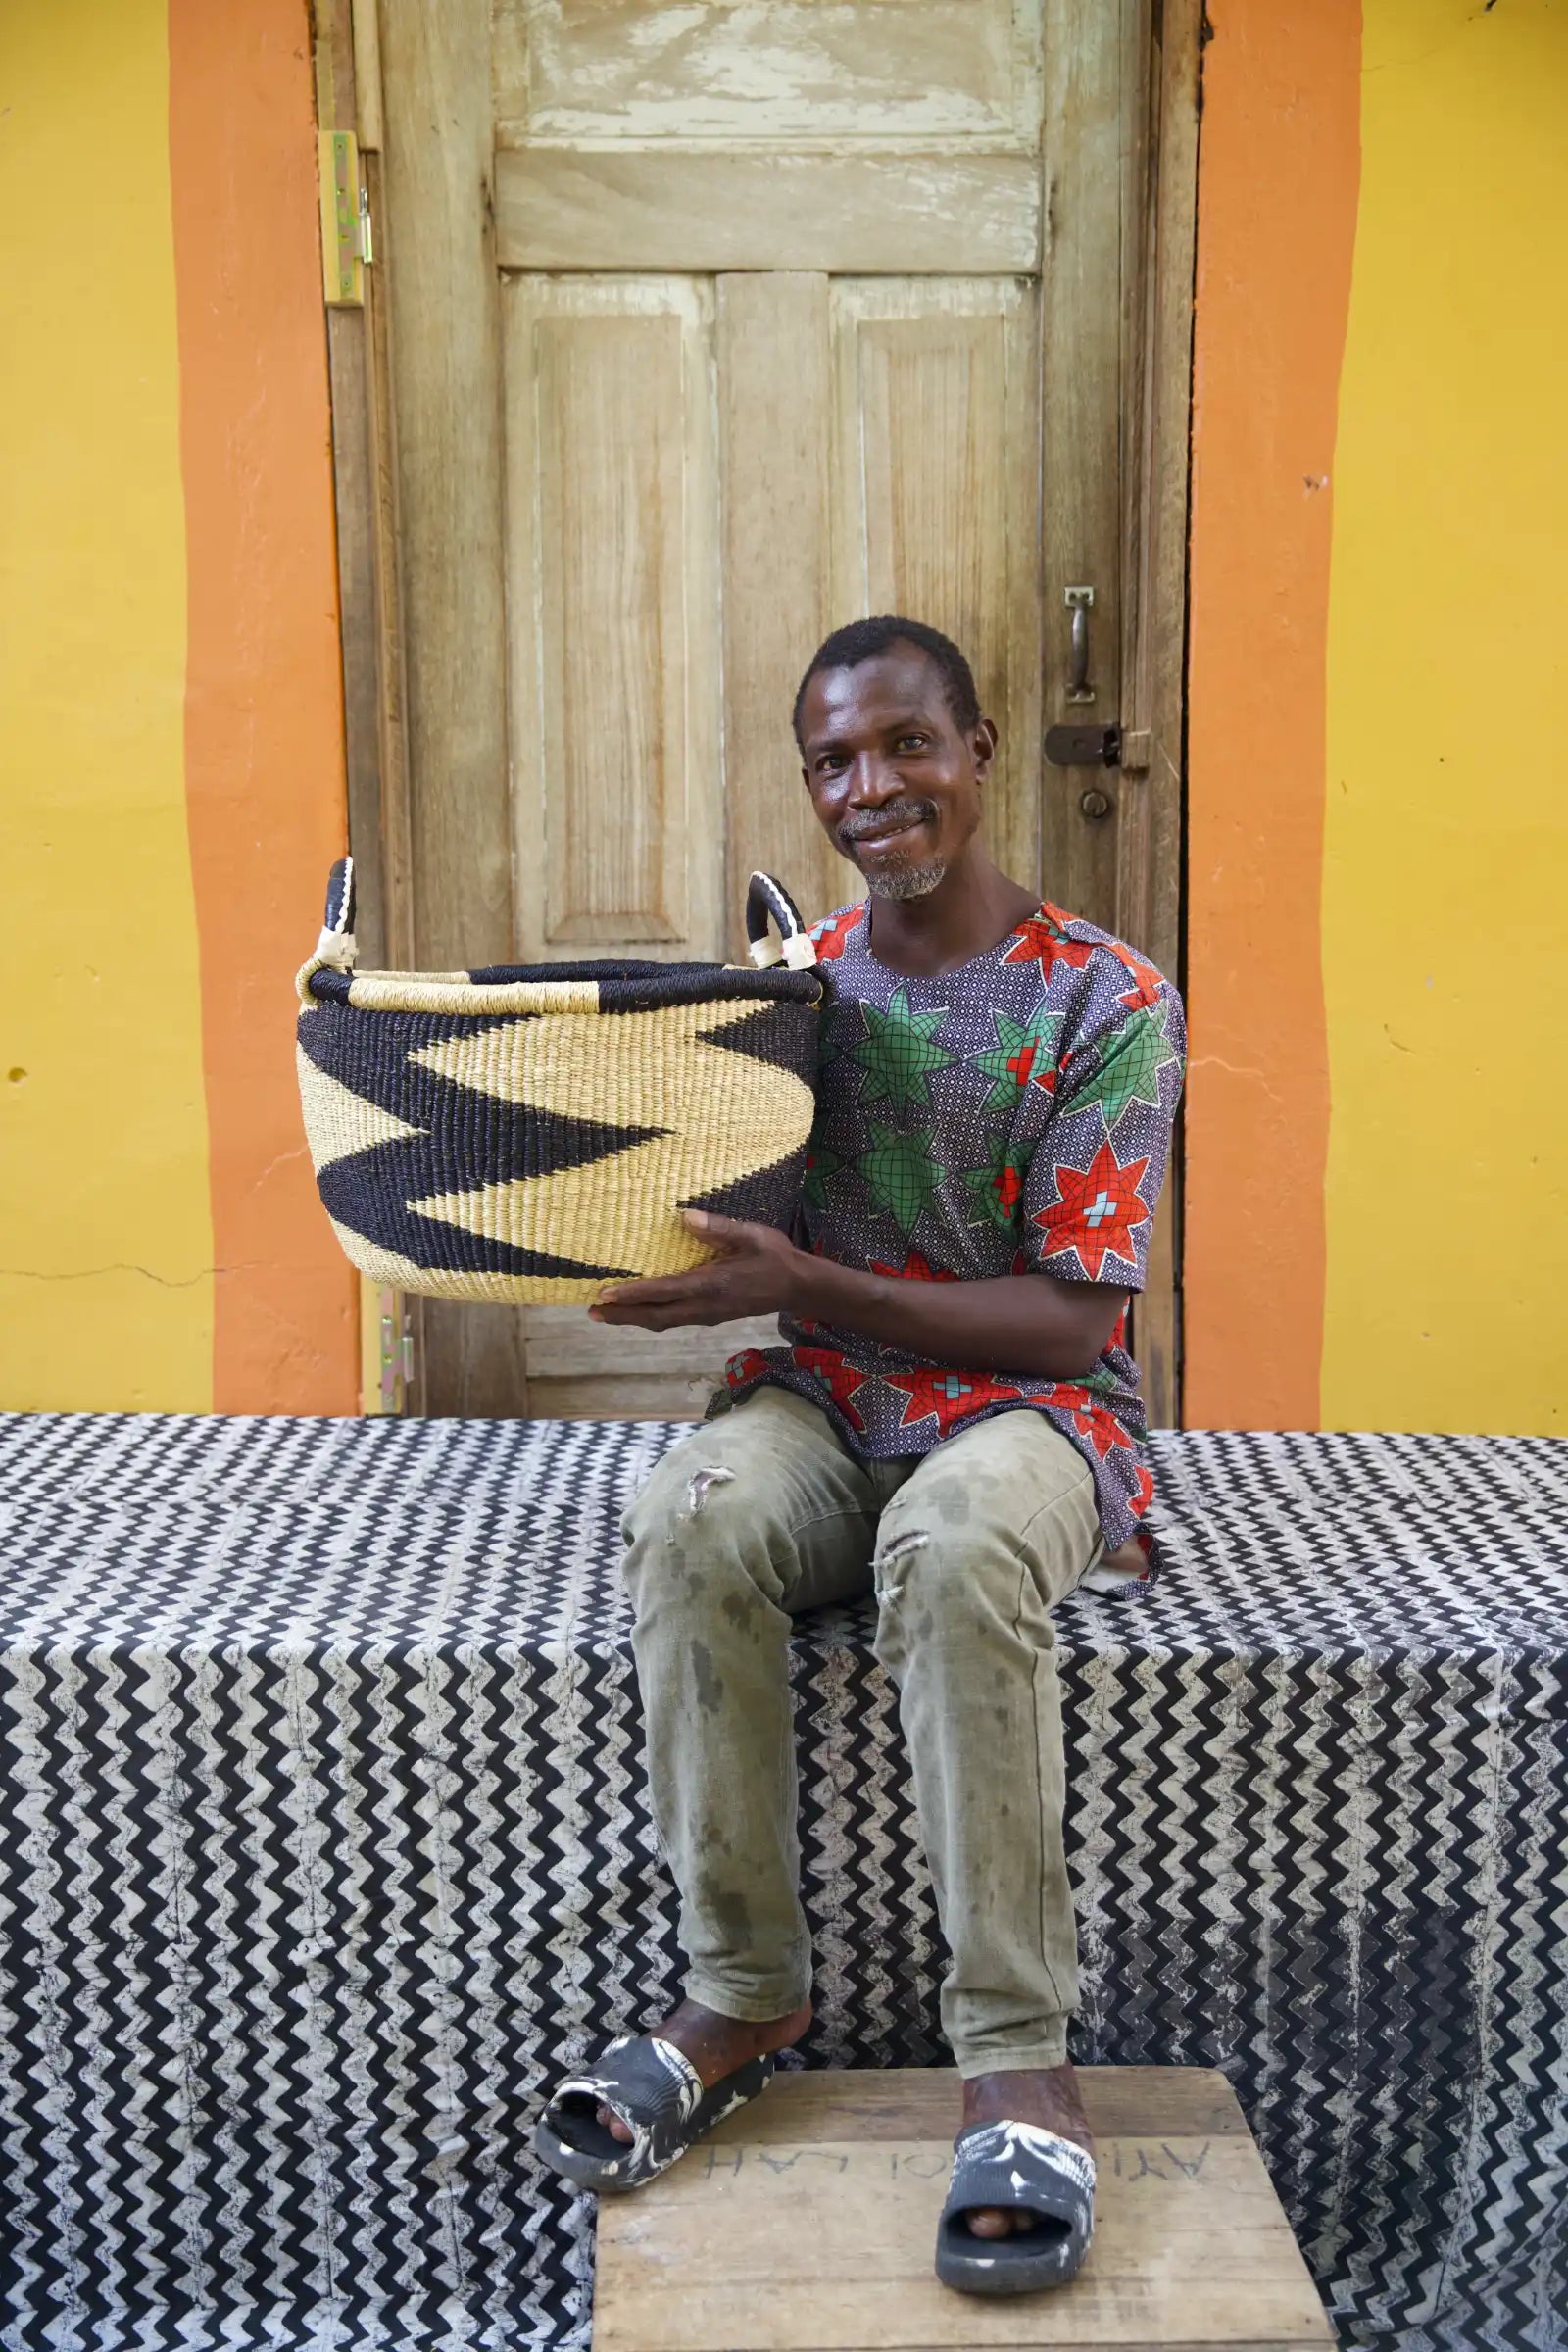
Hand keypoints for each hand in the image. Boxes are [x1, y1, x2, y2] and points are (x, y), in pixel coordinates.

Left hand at [589, 1211, 804, 1330]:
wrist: (797, 1287)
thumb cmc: (774, 1257)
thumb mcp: (751, 1235)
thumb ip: (719, 1228)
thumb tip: (685, 1217)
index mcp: (711, 1285)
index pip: (663, 1292)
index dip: (632, 1295)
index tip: (604, 1294)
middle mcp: (704, 1306)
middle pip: (655, 1316)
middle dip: (623, 1316)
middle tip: (592, 1312)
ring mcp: (706, 1314)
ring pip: (662, 1321)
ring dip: (633, 1318)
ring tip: (605, 1314)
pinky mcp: (709, 1316)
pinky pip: (672, 1319)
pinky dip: (650, 1316)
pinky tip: (639, 1309)